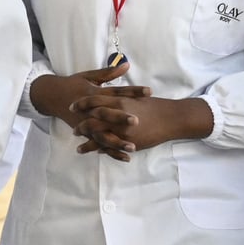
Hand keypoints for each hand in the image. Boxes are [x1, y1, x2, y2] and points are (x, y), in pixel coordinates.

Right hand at [30, 64, 149, 159]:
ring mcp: (86, 122)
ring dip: (117, 142)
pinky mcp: (84, 132)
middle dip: (121, 118)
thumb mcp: (89, 76)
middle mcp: (90, 109)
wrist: (51, 96)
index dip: (132, 91)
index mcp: (94, 93)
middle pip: (107, 114)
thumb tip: (127, 64)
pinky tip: (125, 157)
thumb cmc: (72, 84)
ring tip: (133, 147)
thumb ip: (109, 73)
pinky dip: (111, 152)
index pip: (116, 91)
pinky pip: (98, 144)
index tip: (149, 91)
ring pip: (102, 134)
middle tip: (137, 121)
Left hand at [73, 93, 212, 159]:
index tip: (71, 107)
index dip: (81, 104)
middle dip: (80, 126)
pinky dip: (101, 150)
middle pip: (92, 120)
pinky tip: (95, 153)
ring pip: (98, 137)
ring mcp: (122, 130)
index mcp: (119, 100)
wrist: (172, 117)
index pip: (94, 100)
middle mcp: (118, 115)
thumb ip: (120, 94)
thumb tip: (109, 92)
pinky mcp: (128, 142)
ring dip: (87, 143)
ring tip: (78, 146)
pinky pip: (111, 147)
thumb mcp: (135, 96)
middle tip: (73, 130)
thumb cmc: (154, 105)